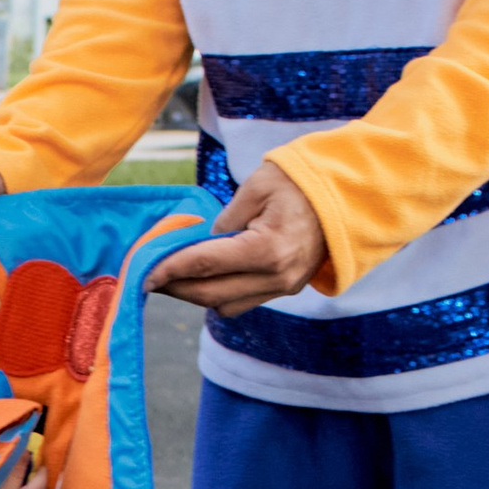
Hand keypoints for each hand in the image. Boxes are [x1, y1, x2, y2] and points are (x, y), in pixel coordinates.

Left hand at [147, 159, 326, 316]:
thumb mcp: (256, 187)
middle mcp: (276, 276)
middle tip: (149, 277)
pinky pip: (242, 302)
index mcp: (267, 249)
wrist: (344, 196)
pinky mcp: (286, 289)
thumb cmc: (298, 183)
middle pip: (210, 294)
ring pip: (225, 305)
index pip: (204, 265)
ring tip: (173, 278)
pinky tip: (202, 278)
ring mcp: (284, 287)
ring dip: (196, 295)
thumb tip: (201, 243)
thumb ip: (223, 219)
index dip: (168, 270)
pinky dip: (218, 294)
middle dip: (176, 288)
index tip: (143, 273)